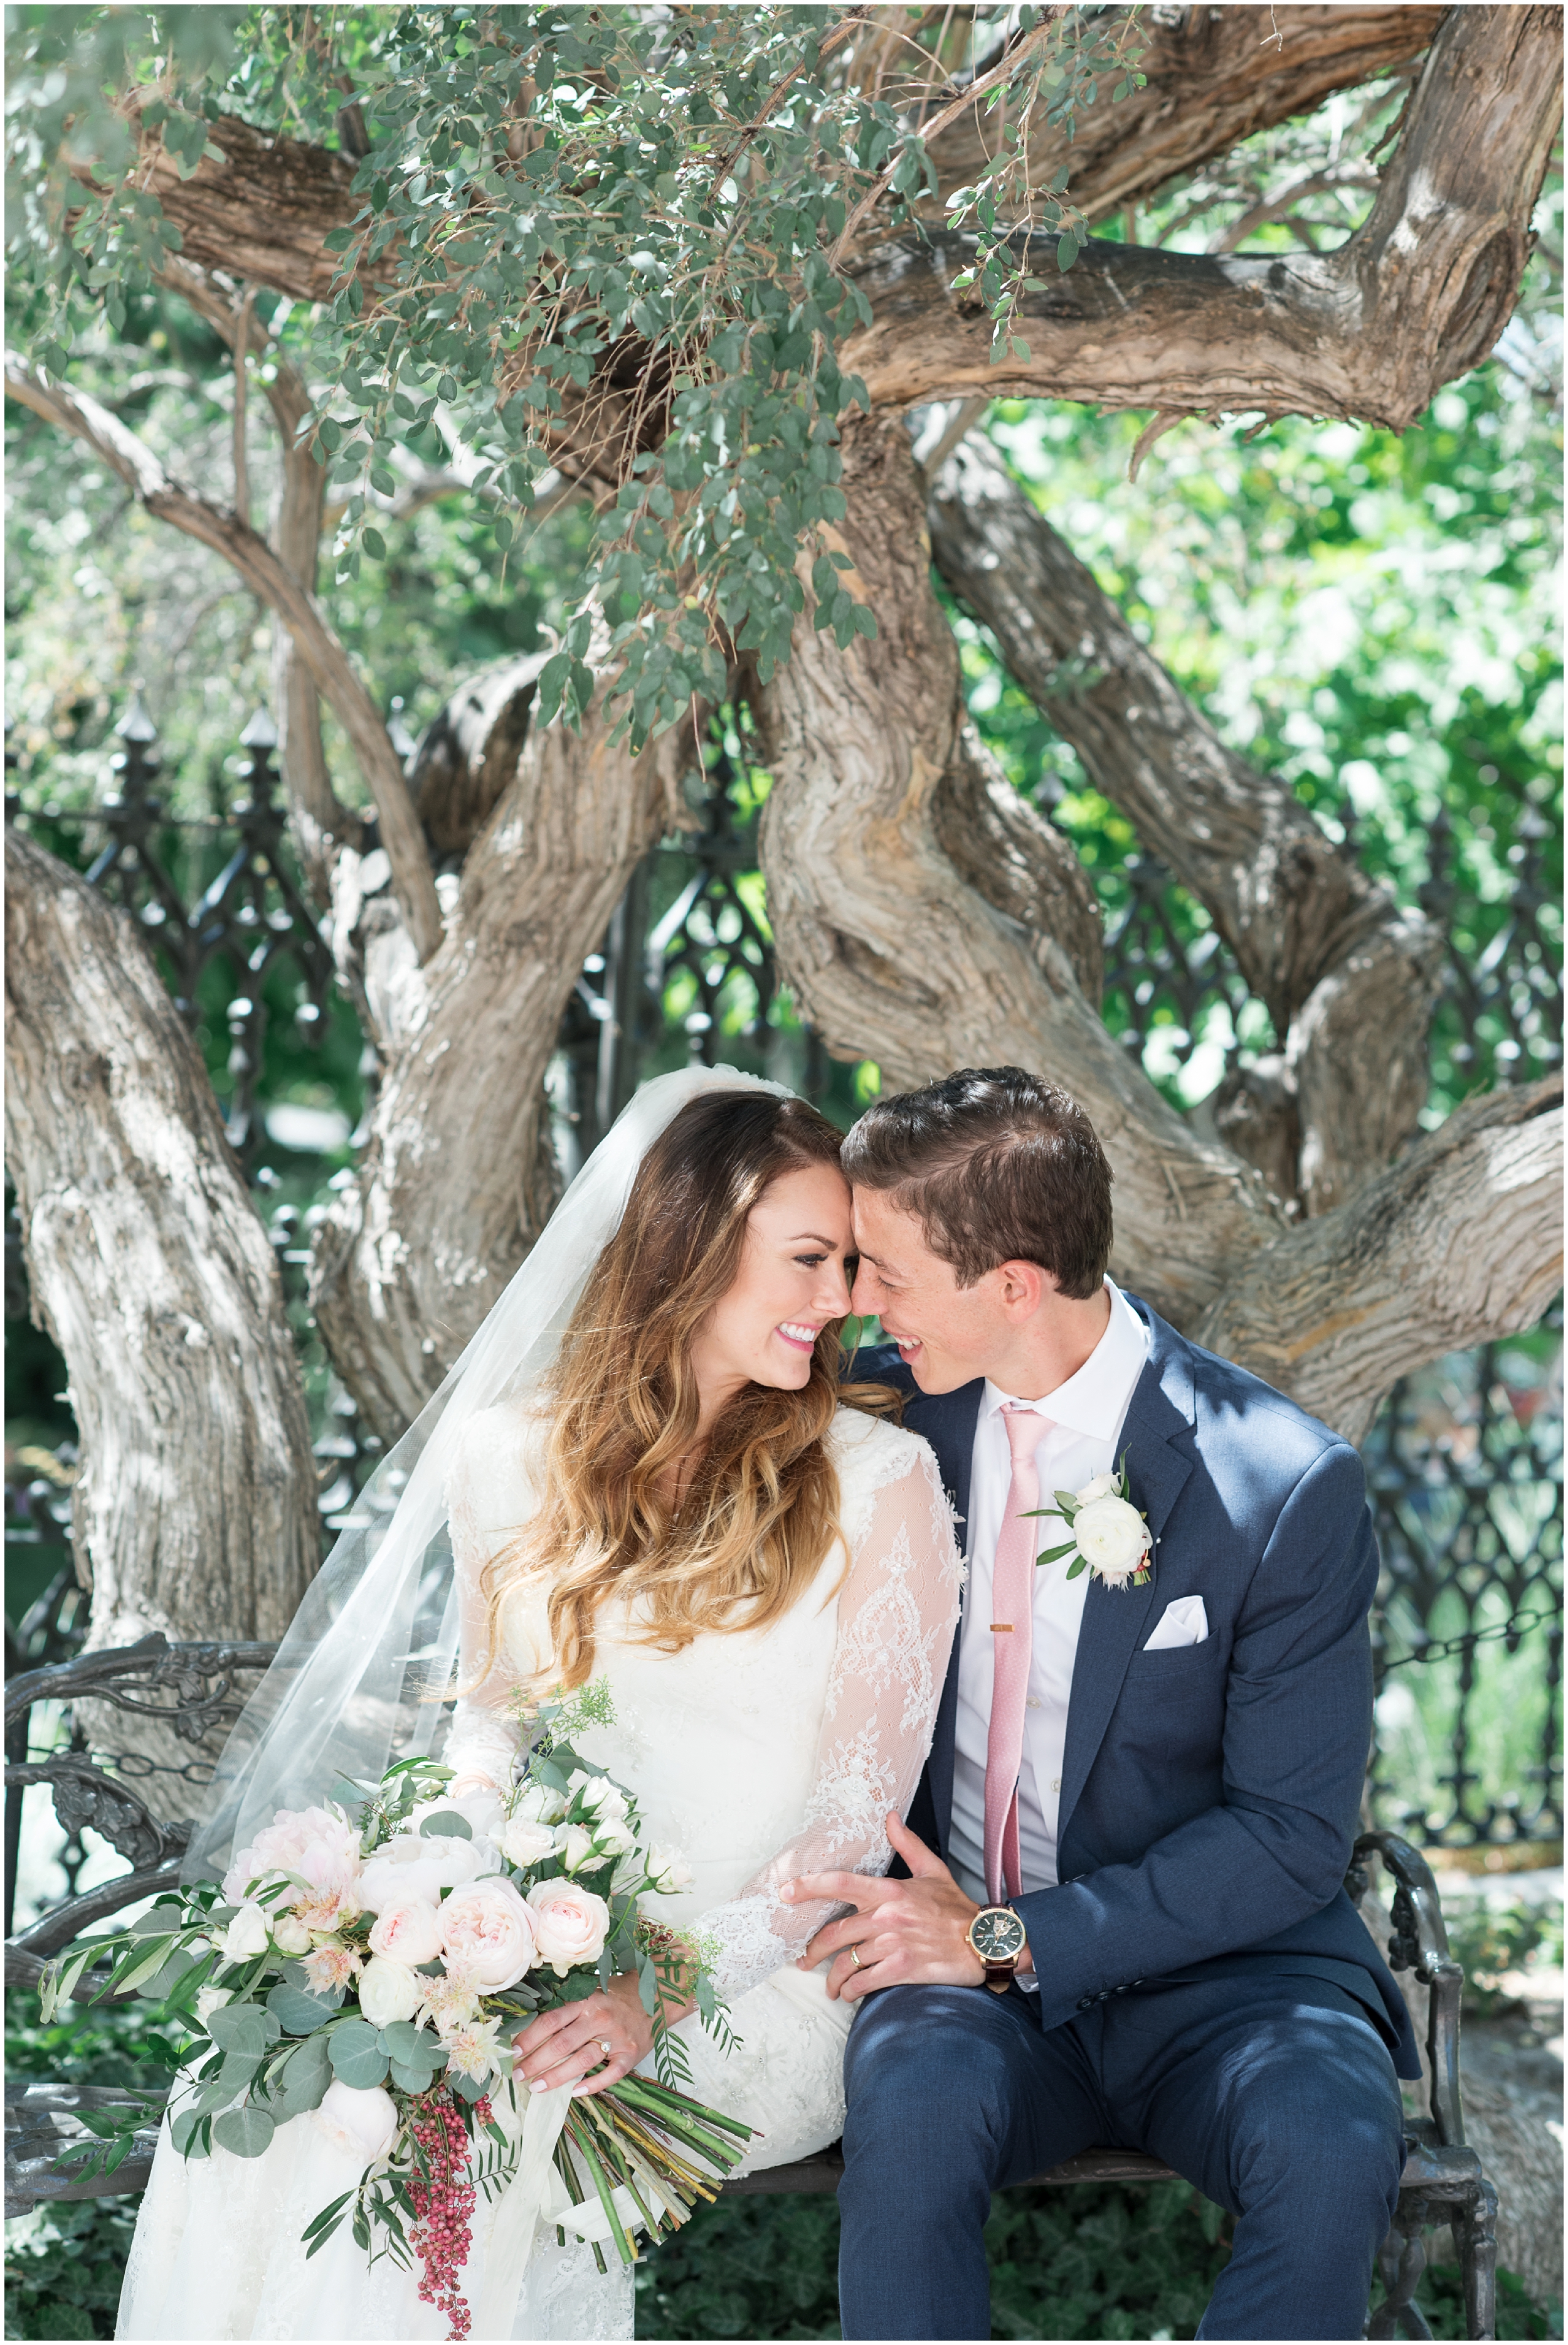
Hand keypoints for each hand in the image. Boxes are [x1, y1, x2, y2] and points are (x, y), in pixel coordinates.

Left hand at [512, 1972, 659, 2097]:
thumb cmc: (615, 1997)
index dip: (530, 2038)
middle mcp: (600, 2017)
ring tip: (537, 2087)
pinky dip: (592, 2085)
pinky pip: (610, 2074)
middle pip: (562, 2043)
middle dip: (537, 2062)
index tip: (514, 2053)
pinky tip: (574, 2092)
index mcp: (586, 2000)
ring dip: (557, 2077)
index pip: (551, 2021)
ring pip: (582, 2061)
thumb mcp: (590, 1993)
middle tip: (519, 2076)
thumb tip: (531, 2032)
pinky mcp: (631, 2054)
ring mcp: (617, 2037)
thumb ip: (567, 2010)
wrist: (656, 1996)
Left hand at [782, 1812, 1026, 2000]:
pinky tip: (850, 1994)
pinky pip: (864, 1982)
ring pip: (847, 1963)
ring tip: (830, 1986)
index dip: (809, 1887)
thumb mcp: (933, 1871)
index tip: (785, 1893)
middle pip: (834, 1934)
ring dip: (834, 1979)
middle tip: (802, 1960)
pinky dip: (852, 1992)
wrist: (983, 1942)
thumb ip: (907, 1845)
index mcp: (889, 1890)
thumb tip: (889, 1817)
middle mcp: (886, 1916)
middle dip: (812, 1951)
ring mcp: (893, 1944)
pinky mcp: (902, 1968)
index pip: (840, 1883)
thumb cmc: (957, 1909)